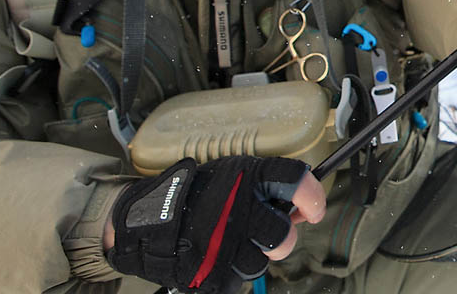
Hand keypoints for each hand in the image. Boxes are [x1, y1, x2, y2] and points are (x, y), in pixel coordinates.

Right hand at [105, 156, 324, 293]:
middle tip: (263, 233)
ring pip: (261, 261)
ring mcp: (225, 245)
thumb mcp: (231, 175)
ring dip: (249, 255)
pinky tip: (213, 256)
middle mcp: (240, 210)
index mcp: (248, 178)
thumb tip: (302, 210)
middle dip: (278, 238)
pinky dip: (228, 271)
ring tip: (226, 241)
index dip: (312, 196)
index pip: (296, 179)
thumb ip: (266, 189)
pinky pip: (237, 280)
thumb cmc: (194, 195)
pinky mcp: (212, 274)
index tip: (313, 209)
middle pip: (283, 236)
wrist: (143, 221)